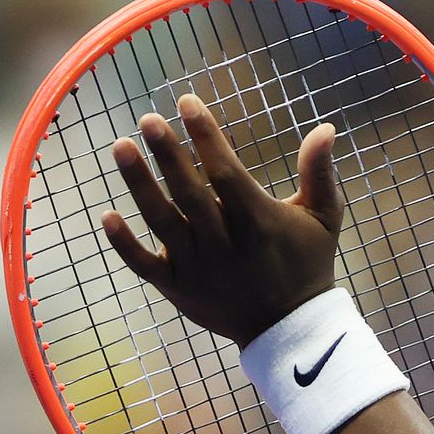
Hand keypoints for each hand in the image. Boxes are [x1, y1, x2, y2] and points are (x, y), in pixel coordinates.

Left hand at [101, 94, 343, 346]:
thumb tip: (326, 127)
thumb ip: (320, 172)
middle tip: (148, 119)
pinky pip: (145, 265)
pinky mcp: (178, 290)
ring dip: (141, 184)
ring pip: (163, 222)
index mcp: (258, 222)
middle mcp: (224, 244)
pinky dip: (124, 244)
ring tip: (121, 147)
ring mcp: (198, 268)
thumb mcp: (323, 218)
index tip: (188, 102)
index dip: (206, 136)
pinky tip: (106, 215)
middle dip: (169, 154)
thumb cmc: (307, 265)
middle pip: (190, 193)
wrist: (290, 330)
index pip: (226, 172)